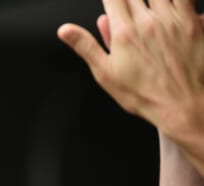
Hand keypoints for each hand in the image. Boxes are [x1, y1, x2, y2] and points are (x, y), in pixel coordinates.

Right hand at [57, 0, 203, 174]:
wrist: (180, 106)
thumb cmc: (143, 95)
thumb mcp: (105, 74)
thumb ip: (85, 46)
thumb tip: (64, 30)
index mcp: (124, 32)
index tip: (109, 3)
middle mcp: (148, 22)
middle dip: (126, 1)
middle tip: (124, 11)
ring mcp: (173, 21)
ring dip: (149, 0)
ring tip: (143, 9)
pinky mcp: (193, 24)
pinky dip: (175, 1)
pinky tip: (166, 7)